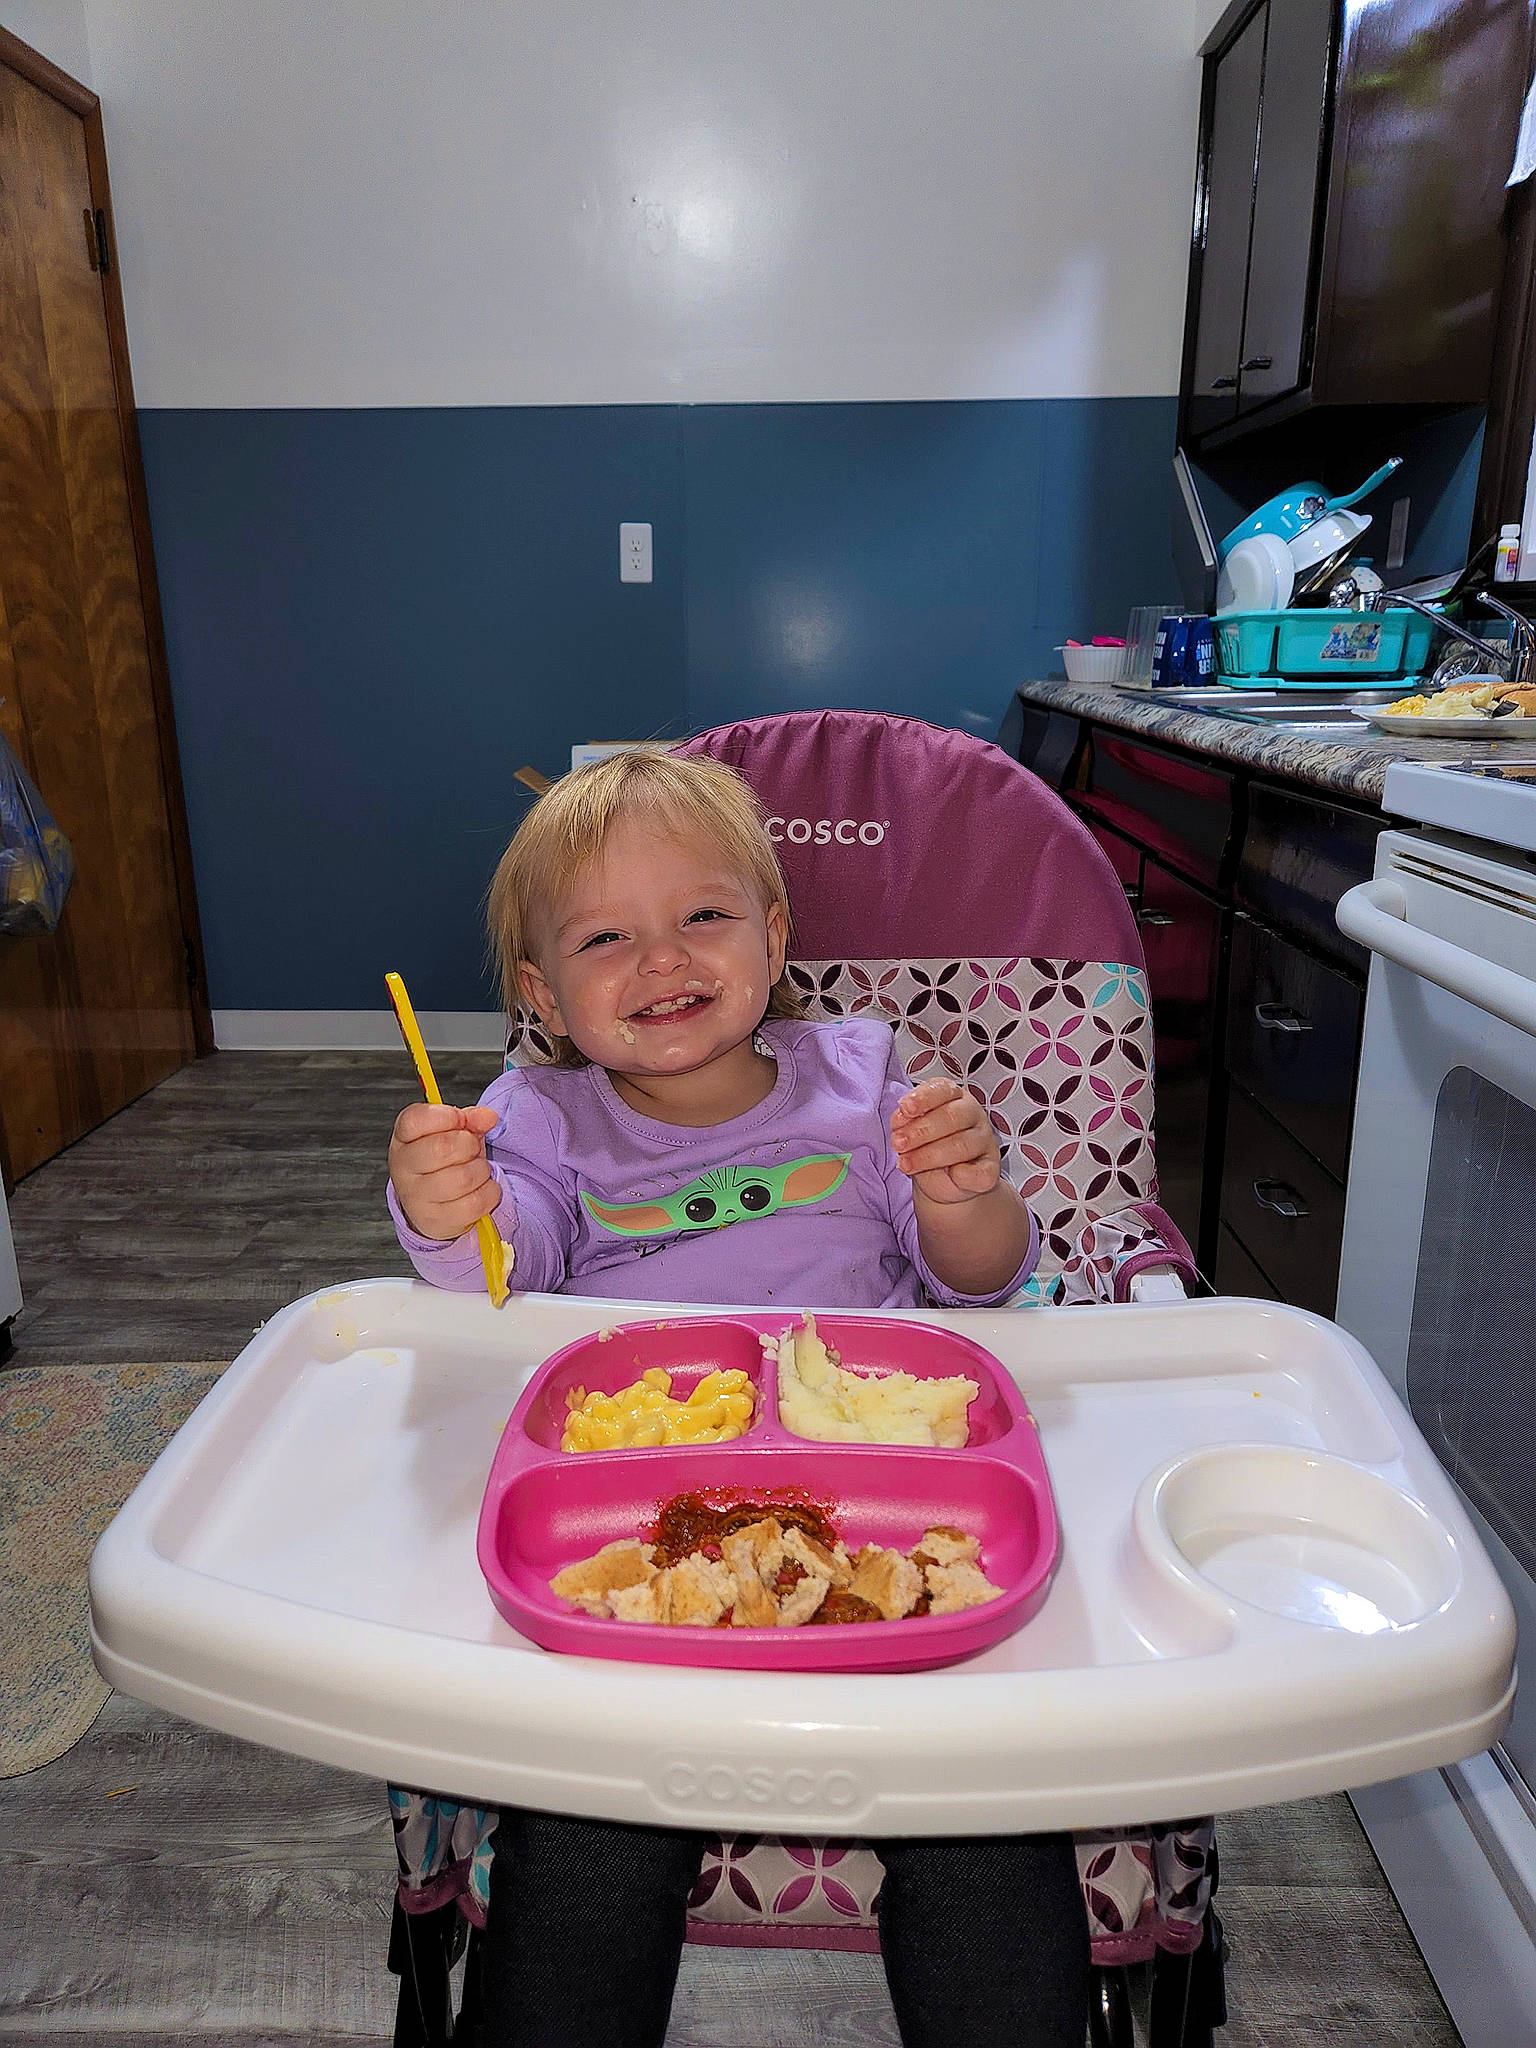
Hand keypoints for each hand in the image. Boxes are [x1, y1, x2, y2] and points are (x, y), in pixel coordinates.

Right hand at [389, 1101, 500, 1241]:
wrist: (436, 1203)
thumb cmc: (445, 1161)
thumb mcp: (454, 1132)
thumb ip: (470, 1119)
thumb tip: (487, 1117)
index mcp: (404, 1138)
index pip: (415, 1120)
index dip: (446, 1116)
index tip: (460, 1119)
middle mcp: (403, 1167)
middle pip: (443, 1147)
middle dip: (469, 1144)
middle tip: (471, 1148)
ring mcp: (416, 1197)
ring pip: (463, 1178)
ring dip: (481, 1170)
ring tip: (475, 1170)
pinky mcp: (435, 1220)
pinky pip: (475, 1203)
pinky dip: (489, 1192)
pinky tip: (480, 1188)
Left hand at [890, 1078, 1001, 1205]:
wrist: (943, 1182)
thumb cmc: (927, 1148)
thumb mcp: (912, 1130)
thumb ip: (907, 1122)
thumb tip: (900, 1123)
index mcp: (954, 1096)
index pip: (943, 1089)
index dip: (923, 1098)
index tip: (905, 1108)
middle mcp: (972, 1114)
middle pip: (951, 1117)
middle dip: (920, 1131)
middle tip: (897, 1143)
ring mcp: (985, 1141)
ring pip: (961, 1145)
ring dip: (928, 1156)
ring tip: (905, 1164)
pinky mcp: (992, 1168)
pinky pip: (980, 1171)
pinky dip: (962, 1175)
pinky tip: (949, 1175)